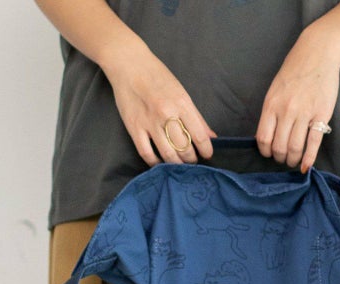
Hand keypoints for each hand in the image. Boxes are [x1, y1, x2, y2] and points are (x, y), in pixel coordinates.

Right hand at [101, 41, 216, 166]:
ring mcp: (149, 122)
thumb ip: (196, 117)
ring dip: (177, 164)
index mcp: (182, 103)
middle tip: (192, 159)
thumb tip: (211, 137)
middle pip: (184, 148)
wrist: (128, 64)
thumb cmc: (157, 76)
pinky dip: (155, 163)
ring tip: (179, 163)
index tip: (207, 154)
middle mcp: (167, 114)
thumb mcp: (181, 92)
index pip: (199, 136)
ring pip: (168, 154)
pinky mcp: (134, 128)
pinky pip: (147, 154)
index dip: (206, 150)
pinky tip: (160, 163)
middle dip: (191, 159)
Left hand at [255, 24, 339, 172]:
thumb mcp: (275, 90)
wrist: (318, 53)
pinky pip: (313, 143)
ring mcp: (304, 113)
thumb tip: (267, 137)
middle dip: (280, 158)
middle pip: (279, 147)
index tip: (270, 154)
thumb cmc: (294, 72)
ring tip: (294, 161)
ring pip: (295, 148)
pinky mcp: (321, 114)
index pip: (263, 139)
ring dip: (293, 160)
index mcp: (271, 105)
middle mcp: (286, 110)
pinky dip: (309, 158)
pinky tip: (306, 166)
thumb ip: (271, 112)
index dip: (265, 152)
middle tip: (284, 159)